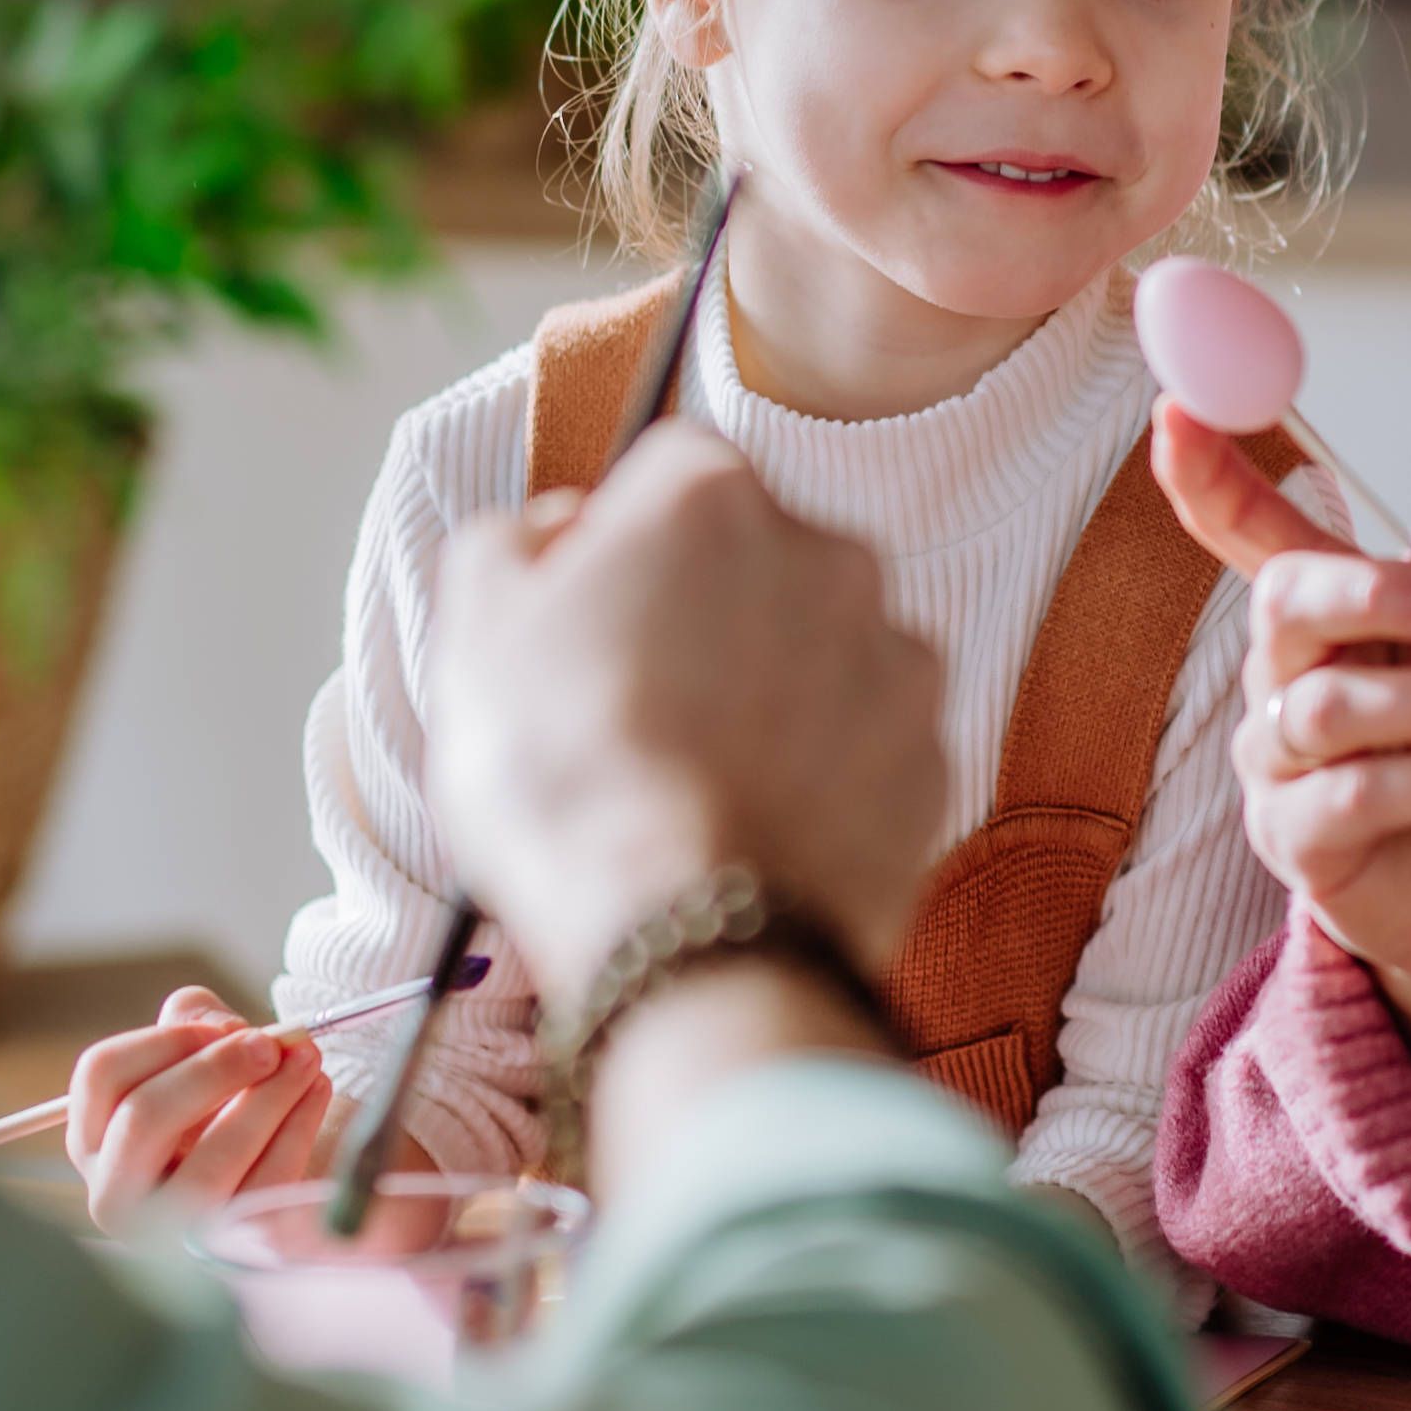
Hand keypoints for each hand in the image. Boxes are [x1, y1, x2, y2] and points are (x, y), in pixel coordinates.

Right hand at [61, 986, 431, 1235]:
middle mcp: (114, 1191)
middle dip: (214, 1072)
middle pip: (144, 1119)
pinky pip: (263, 1192)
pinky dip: (296, 1133)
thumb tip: (230, 1031)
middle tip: (269, 1046)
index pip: (102, 1074)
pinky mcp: (227, 1252)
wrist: (259, 1183)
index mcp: (93, 1137)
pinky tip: (317, 1094)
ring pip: (208, 1168)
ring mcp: (166, 1232)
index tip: (223, 1026)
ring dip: (266, 1102)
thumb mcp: (192, 1055)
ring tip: (306, 1061)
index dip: (165, 1039)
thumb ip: (196, 1019)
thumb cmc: (214, 1108)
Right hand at [428, 425, 946, 1007]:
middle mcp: (829, 552)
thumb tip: (553, 530)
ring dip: (772, 696)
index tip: (591, 618)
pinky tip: (757, 827)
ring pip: (821, 654)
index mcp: (710, 496)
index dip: (621, 547)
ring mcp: (896, 657)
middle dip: (708, 619)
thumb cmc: (565, 778)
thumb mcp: (475, 633)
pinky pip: (869, 747)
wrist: (685, 933)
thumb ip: (509, 543)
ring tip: (697, 784)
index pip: (667, 477)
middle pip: (756, 562)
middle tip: (640, 713)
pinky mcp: (935, 757)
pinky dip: (824, 777)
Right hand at [1151, 406, 1410, 1107]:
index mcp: (1328, 612)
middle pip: (1284, 604)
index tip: (1176, 412)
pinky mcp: (1295, 841)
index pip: (1249, 532)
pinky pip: (1354, 795)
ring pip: (1328, 708)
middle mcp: (1281, 676)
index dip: (1209, 475)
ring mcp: (1277, 761)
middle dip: (1373, 591)